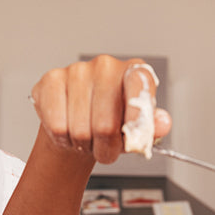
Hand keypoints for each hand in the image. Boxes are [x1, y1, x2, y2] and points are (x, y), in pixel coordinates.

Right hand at [30, 55, 171, 163]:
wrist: (78, 124)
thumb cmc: (112, 124)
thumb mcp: (137, 129)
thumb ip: (152, 127)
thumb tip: (163, 122)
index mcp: (133, 71)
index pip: (140, 87)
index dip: (137, 119)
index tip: (134, 139)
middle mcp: (106, 66)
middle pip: (105, 125)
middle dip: (106, 148)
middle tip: (106, 148)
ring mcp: (77, 71)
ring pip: (80, 130)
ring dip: (85, 146)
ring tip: (88, 139)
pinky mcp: (51, 81)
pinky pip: (58, 126)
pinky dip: (64, 140)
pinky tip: (69, 131)